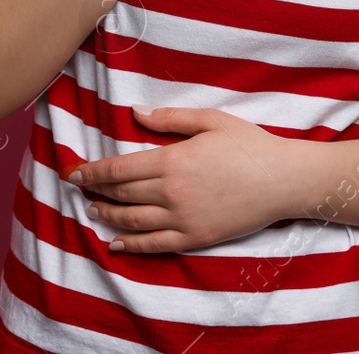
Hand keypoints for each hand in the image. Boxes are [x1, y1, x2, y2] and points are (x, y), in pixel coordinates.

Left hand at [66, 106, 308, 252]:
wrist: (283, 180)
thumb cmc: (250, 144)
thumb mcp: (211, 120)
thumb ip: (171, 118)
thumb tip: (136, 112)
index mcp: (173, 160)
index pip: (119, 169)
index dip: (92, 172)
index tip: (75, 172)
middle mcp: (172, 193)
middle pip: (122, 194)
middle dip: (96, 191)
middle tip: (80, 189)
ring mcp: (183, 218)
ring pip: (133, 221)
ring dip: (108, 216)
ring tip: (93, 211)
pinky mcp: (195, 237)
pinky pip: (155, 245)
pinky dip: (131, 246)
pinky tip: (116, 244)